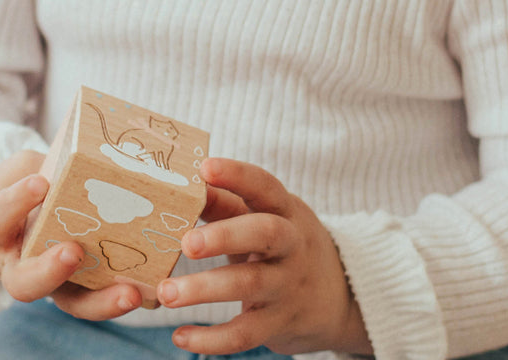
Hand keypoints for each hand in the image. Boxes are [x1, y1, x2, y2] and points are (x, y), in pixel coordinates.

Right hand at [0, 150, 141, 317]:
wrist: (16, 218)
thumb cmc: (25, 183)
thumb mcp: (29, 166)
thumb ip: (52, 163)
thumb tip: (100, 147)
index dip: (16, 201)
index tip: (40, 182)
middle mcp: (20, 263)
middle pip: (25, 283)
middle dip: (50, 270)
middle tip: (73, 251)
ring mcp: (52, 281)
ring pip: (70, 303)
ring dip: (101, 302)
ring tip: (130, 292)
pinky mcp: (81, 287)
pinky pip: (100, 298)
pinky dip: (124, 296)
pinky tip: (154, 289)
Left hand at [155, 158, 372, 355]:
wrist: (341, 295)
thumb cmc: (282, 242)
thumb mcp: (264, 215)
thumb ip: (224, 202)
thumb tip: (182, 187)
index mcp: (285, 209)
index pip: (264, 185)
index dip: (237, 175)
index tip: (205, 168)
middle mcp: (292, 244)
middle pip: (265, 233)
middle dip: (225, 236)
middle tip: (187, 243)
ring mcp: (288, 284)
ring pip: (250, 285)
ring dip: (205, 289)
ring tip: (166, 293)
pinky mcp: (281, 322)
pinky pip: (247, 334)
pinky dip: (213, 339)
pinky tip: (180, 337)